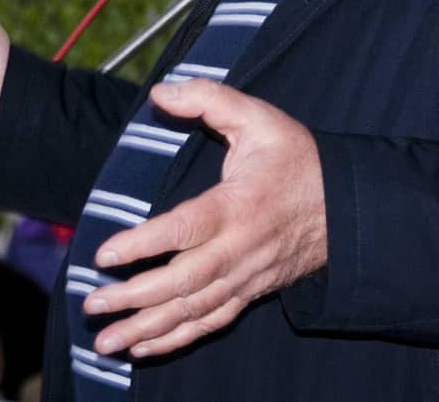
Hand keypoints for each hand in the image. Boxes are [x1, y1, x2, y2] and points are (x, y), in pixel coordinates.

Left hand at [82, 79, 326, 358]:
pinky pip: (211, 322)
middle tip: (91, 304)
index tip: (105, 253)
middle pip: (183, 282)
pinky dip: (176, 339)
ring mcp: (245, 276)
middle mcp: (240, 249)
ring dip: (147, 328)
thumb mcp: (259, 118)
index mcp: (238, 206)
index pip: (185, 229)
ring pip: (193, 310)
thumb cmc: (297, 159)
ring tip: (105, 341)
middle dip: (134, 298)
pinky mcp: (250, 292)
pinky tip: (142, 346)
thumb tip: (162, 92)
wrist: (346, 206)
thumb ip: (209, 99)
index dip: (143, 244)